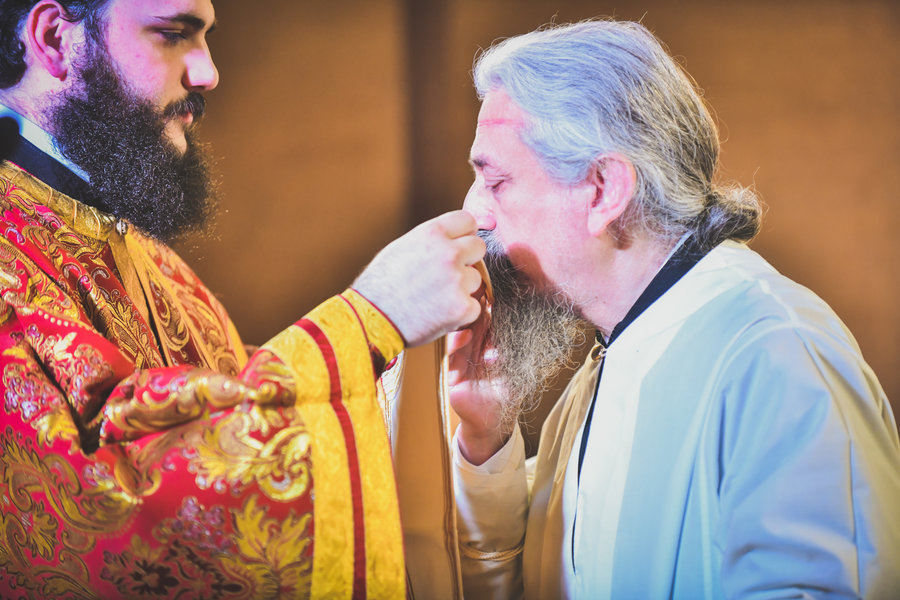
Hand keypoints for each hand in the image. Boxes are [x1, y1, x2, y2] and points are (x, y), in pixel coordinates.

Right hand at [353, 211, 485, 346]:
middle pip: (479, 248)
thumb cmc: (380, 284)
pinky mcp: (462, 308)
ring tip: (434, 298)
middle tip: (447, 275)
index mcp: (432, 234)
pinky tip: (438, 314)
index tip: (458, 245)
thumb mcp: (403, 247)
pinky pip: (473, 306)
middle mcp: (449, 253)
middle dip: (467, 260)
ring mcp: (457, 281)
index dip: (463, 235)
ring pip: (475, 279)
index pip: (468, 221)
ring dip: (462, 288)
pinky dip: (460, 313)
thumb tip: (456, 237)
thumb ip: (432, 240)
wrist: (370, 319)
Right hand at [446, 305, 509, 464]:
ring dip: (464, 322)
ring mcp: (461, 364)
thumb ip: (513, 349)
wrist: (495, 423)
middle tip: (476, 290)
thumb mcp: (515, 369)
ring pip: (460, 338)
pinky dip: (457, 345)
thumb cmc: (507, 396)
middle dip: (474, 310)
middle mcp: (473, 352)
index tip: (490, 292)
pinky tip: (463, 334)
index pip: (486, 324)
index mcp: (487, 348)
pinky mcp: (454, 377)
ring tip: (469, 307)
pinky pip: (454, 358)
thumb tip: (518, 323)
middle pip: (472, 326)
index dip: (488, 309)